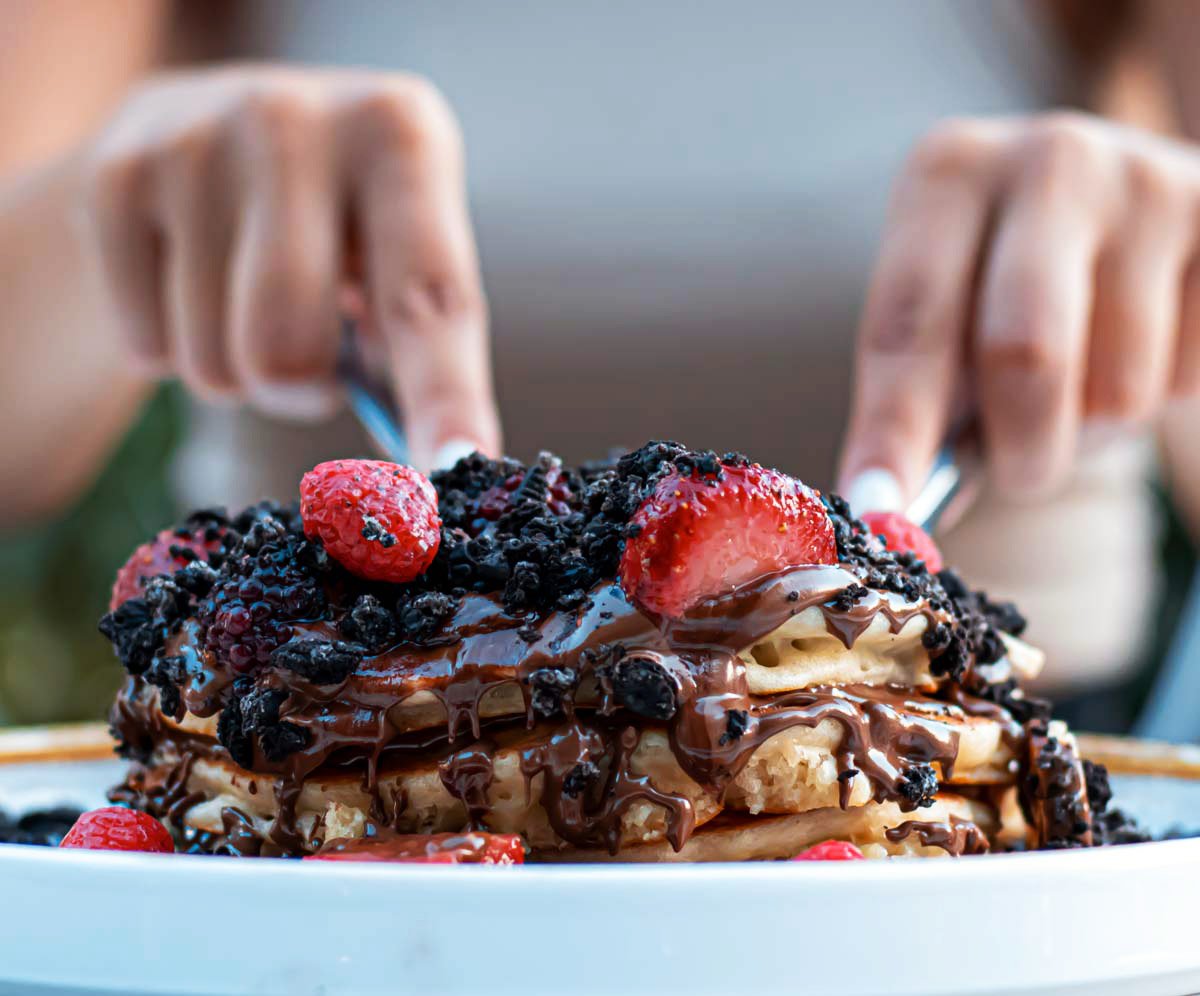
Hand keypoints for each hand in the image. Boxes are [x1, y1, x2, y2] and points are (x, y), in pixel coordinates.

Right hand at [76, 65, 498, 469]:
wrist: (203, 130)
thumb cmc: (336, 222)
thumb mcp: (396, 251)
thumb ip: (416, 347)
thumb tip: (430, 462)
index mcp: (401, 135)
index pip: (429, 295)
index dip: (446, 394)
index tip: (458, 465)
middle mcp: (297, 120)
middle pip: (288, 350)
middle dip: (300, 391)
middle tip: (310, 354)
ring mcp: (195, 142)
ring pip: (215, 365)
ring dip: (237, 373)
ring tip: (246, 300)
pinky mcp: (113, 175)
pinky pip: (147, 350)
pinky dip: (170, 352)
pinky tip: (187, 285)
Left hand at [839, 112, 1199, 508]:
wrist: (1122, 216)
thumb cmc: (1002, 288)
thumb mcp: (944, 319)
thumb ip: (916, 406)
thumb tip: (891, 512)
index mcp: (948, 174)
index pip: (910, 321)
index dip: (893, 429)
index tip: (879, 511)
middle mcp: (1049, 160)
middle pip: (1024, 353)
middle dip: (1016, 448)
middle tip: (1017, 476)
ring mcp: (1152, 184)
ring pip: (1117, 387)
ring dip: (1092, 431)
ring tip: (1082, 388)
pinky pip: (1191, 379)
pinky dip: (1160, 398)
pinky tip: (1145, 350)